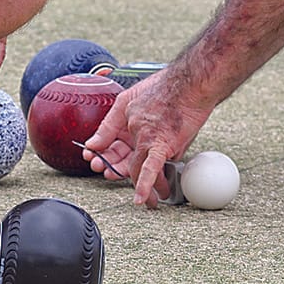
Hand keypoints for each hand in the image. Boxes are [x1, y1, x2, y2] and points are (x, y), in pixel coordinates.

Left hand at [82, 68, 213, 208]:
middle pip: (123, 160)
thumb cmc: (166, 87)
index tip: (101, 164)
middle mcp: (136, 135)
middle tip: (115, 178)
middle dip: (115, 171)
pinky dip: (145, 185)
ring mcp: (149, 141)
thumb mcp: (127, 99)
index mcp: (127, 124)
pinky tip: (141, 198)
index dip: (105, 157)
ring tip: (144, 199)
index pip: (112, 147)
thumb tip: (92, 144)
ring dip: (137, 186)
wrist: (191, 83)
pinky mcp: (164, 145)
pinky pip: (152, 169)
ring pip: (137, 169)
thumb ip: (108, 124)